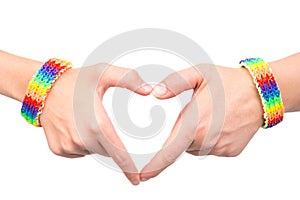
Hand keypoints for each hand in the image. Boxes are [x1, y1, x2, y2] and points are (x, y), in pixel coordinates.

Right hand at [40, 64, 151, 184]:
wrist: (44, 88)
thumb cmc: (76, 80)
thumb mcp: (104, 73)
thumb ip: (129, 79)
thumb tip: (148, 90)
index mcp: (96, 124)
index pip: (118, 153)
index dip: (128, 168)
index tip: (136, 180)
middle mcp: (81, 139)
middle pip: (107, 151)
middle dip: (108, 139)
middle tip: (98, 119)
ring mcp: (68, 146)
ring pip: (92, 151)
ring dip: (94, 141)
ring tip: (84, 119)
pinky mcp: (58, 149)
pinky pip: (78, 151)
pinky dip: (81, 143)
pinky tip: (74, 126)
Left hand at [140, 65, 263, 180]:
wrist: (260, 92)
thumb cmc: (228, 82)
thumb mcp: (199, 73)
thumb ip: (174, 83)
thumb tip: (156, 93)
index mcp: (195, 121)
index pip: (170, 150)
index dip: (155, 165)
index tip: (144, 176)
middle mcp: (207, 139)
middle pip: (182, 144)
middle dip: (184, 131)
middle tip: (198, 113)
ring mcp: (220, 147)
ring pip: (197, 147)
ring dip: (197, 136)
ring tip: (212, 116)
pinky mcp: (231, 151)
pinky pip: (211, 149)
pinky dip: (211, 139)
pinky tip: (221, 124)